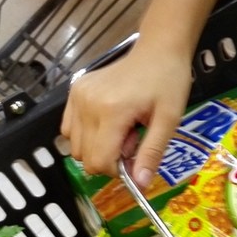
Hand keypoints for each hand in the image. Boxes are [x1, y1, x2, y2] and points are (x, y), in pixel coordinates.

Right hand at [62, 40, 192, 187]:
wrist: (157, 51)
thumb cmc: (168, 83)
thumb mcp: (169, 120)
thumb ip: (151, 154)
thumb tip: (140, 185)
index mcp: (111, 111)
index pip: (99, 161)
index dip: (117, 170)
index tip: (134, 157)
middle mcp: (87, 104)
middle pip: (85, 157)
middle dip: (108, 157)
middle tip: (131, 137)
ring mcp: (77, 96)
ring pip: (74, 146)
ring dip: (97, 147)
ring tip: (120, 127)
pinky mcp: (73, 92)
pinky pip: (68, 129)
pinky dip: (85, 135)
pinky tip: (106, 122)